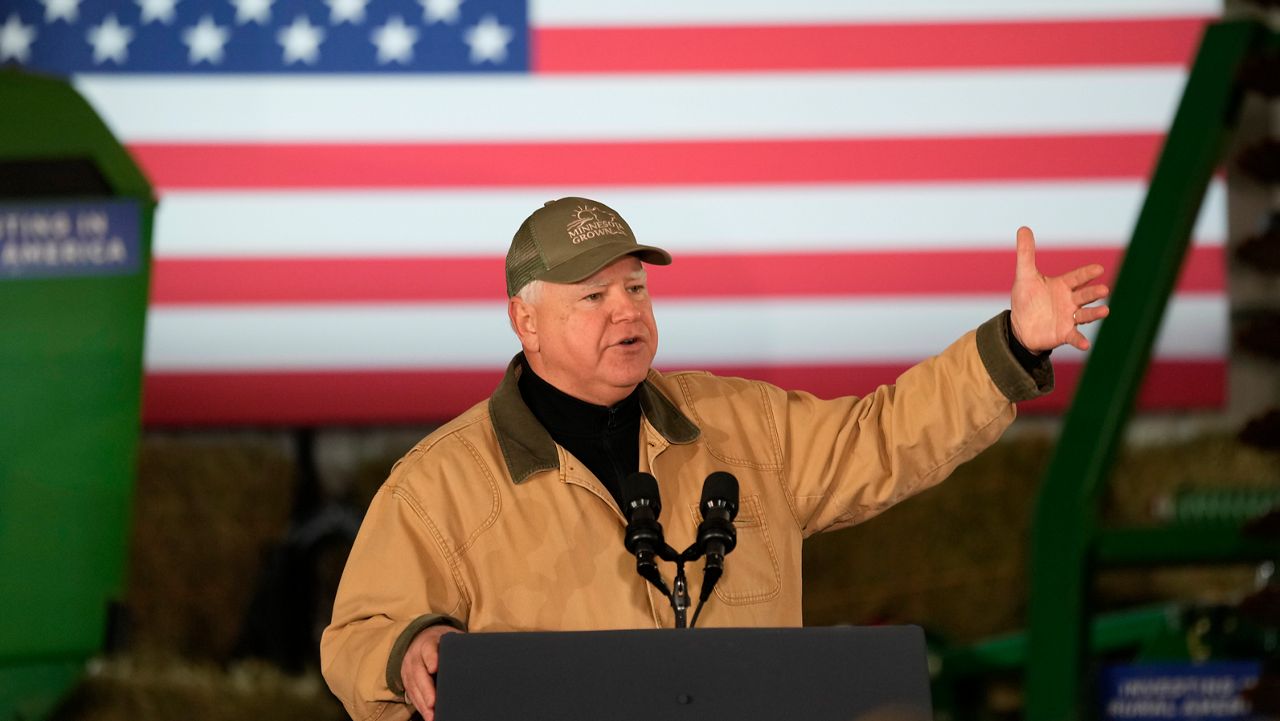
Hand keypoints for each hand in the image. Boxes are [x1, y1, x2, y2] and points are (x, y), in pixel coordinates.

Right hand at [401, 624, 462, 719]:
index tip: (435, 668)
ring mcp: (409, 671)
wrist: (420, 639)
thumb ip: (460, 647)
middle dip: (426, 690)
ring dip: (423, 704)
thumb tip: (480, 655)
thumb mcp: (449, 639)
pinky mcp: (407, 683)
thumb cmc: (441, 642)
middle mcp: (415, 657)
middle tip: (433, 703)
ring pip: (414, 688)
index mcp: (427, 644)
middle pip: (419, 674)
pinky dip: (420, 708)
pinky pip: (412, 697)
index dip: (431, 658)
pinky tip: (429, 716)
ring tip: (432, 716)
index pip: (428, 650)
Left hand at [1010, 226, 1109, 351]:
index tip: (1098, 269)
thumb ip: (1026, 253)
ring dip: (1095, 313)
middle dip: (1094, 292)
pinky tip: (1086, 344)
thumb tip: (1023, 228)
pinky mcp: (1064, 333)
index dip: (1087, 274)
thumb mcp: (1024, 275)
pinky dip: (1080, 340)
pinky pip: (1075, 337)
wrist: (1021, 326)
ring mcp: (1069, 318)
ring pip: (1085, 314)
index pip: (1077, 277)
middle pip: (1085, 295)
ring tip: (1105, 311)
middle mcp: (1070, 301)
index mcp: (1063, 285)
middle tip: (1104, 290)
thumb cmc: (1026, 299)